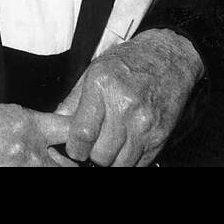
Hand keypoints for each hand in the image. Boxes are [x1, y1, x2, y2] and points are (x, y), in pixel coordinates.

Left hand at [56, 29, 203, 166]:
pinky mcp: (160, 136)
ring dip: (110, 160)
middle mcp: (125, 106)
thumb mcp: (94, 71)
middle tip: (90, 146)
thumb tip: (55, 125)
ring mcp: (145, 124)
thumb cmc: (128, 62)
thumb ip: (73, 101)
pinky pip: (139, 164)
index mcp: (102, 86)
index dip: (74, 148)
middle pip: (101, 155)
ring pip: (120, 164)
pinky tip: (124, 146)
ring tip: (108, 145)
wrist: (168, 59)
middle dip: (91, 155)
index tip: (73, 148)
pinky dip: (128, 161)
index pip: (83, 133)